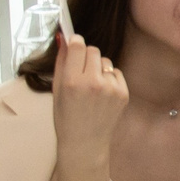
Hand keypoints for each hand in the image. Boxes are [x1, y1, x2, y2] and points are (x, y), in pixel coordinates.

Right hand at [49, 30, 128, 161]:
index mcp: (72, 82)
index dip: (75, 42)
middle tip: (81, 71)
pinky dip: (109, 79)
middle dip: (86, 56)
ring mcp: (110, 89)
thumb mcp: (56, 89)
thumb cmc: (66, 118)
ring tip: (91, 87)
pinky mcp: (123, 94)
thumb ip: (61, 61)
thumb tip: (64, 37)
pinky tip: (102, 94)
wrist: (84, 143)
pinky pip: (116, 73)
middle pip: (93, 50)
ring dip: (98, 68)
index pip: (78, 45)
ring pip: (105, 61)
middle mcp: (93, 83)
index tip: (74, 44)